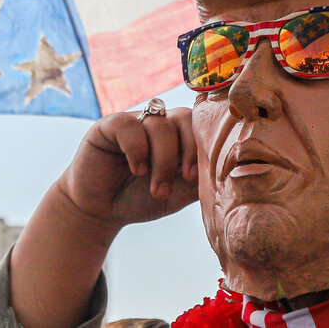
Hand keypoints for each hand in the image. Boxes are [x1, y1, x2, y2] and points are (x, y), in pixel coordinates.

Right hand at [55, 106, 198, 232]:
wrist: (100, 211)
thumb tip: (228, 173)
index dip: (204, 145)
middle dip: (187, 150)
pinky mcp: (109, 125)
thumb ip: (199, 180)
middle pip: (183, 118)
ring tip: (156, 189)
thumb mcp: (177, 194)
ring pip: (159, 125)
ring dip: (162, 160)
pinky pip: (129, 124)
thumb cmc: (139, 199)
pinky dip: (137, 149)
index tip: (200, 176)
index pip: (199, 124)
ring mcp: (135, 121)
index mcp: (178, 136)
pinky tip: (137, 170)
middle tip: (185, 178)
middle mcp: (158, 124)